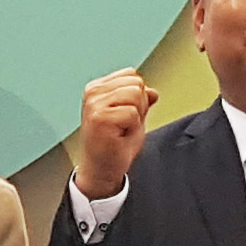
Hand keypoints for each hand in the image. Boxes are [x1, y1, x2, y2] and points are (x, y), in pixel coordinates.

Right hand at [72, 71, 159, 200]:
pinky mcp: (100, 117)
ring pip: (136, 94)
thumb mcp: (132, 117)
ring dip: (135, 116)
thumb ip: (141, 100)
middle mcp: (93, 92)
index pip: (131, 74)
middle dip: (138, 105)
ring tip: (122, 129)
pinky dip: (132, 128)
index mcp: (97, 87)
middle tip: (124, 124)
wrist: (101, 171)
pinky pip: (133, 113)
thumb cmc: (113, 146)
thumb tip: (152, 91)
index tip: (124, 115)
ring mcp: (94, 104)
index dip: (138, 97)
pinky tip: (119, 136)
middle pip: (136, 82)